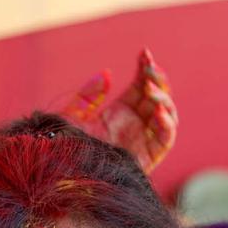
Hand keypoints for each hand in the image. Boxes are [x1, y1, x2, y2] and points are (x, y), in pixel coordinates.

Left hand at [62, 48, 176, 171]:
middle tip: (149, 67)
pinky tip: (156, 110)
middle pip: (158, 98)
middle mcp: (133, 126)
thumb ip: (88, 96)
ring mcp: (141, 141)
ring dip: (164, 99)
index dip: (146, 69)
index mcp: (118, 114)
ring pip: (167, 116)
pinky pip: (165, 139)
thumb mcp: (72, 116)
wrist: (60, 174)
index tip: (144, 53)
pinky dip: (167, 123)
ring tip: (150, 89)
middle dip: (157, 80)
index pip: (141, 86)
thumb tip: (108, 74)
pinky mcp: (146, 158)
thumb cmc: (61, 148)